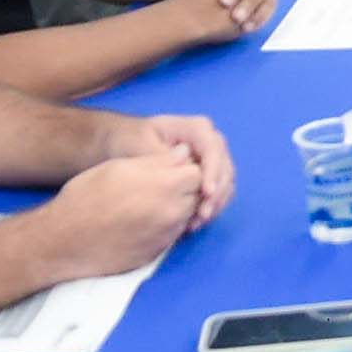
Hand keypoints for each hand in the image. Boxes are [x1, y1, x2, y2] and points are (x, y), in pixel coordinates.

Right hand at [37, 148, 200, 275]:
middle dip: (184, 188)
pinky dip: (166, 226)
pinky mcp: (157, 252)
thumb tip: (183, 153)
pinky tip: (143, 221)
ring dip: (177, 207)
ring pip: (187, 215)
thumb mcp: (119, 167)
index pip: (197, 171)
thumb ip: (158, 160)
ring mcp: (166, 235)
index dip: (184, 167)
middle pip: (196, 194)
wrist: (64, 240)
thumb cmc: (86, 197)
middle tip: (158, 185)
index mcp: (165, 185)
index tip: (169, 167)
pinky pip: (173, 234)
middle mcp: (172, 212)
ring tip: (148, 202)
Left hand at [131, 113, 237, 227]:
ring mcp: (211, 159)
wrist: (126, 142)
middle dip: (217, 193)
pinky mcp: (208, 175)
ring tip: (196, 223)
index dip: (213, 170)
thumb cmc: (132, 138)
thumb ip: (163, 156)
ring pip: (226, 182)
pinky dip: (211, 207)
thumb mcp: (141, 143)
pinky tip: (194, 222)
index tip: (206, 192)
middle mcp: (209, 141)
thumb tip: (185, 170)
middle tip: (202, 215)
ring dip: (216, 204)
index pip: (213, 148)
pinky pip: (219, 192)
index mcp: (196, 128)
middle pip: (225, 167)